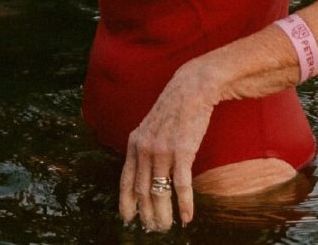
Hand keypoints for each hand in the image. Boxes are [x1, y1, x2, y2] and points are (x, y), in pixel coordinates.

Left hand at [118, 63, 215, 231]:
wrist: (192, 88)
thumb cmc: (175, 108)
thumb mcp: (151, 126)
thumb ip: (146, 147)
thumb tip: (146, 170)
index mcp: (135, 143)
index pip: (126, 180)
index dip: (126, 202)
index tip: (128, 218)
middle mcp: (144, 149)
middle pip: (142, 191)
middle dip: (146, 214)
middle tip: (152, 229)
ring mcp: (162, 150)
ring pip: (159, 192)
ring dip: (163, 214)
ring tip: (166, 228)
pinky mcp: (182, 151)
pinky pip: (181, 185)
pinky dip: (184, 204)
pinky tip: (186, 218)